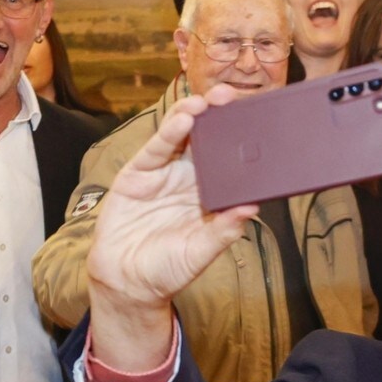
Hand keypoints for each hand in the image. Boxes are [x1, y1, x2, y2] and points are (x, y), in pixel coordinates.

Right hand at [85, 87, 259, 365]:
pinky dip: (169, 133)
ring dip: (193, 116)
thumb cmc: (167, 269)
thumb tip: (252, 208)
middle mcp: (188, 180)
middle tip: (232, 97)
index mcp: (209, 196)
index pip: (229, 162)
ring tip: (207, 103)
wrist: (125, 283)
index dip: (240, 141)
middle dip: (218, 117)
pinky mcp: (138, 174)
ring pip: (180, 136)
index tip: (256, 122)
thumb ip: (223, 231)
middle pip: (206, 140)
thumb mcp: (200, 253)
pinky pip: (156, 149)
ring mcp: (163, 174)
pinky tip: (183, 120)